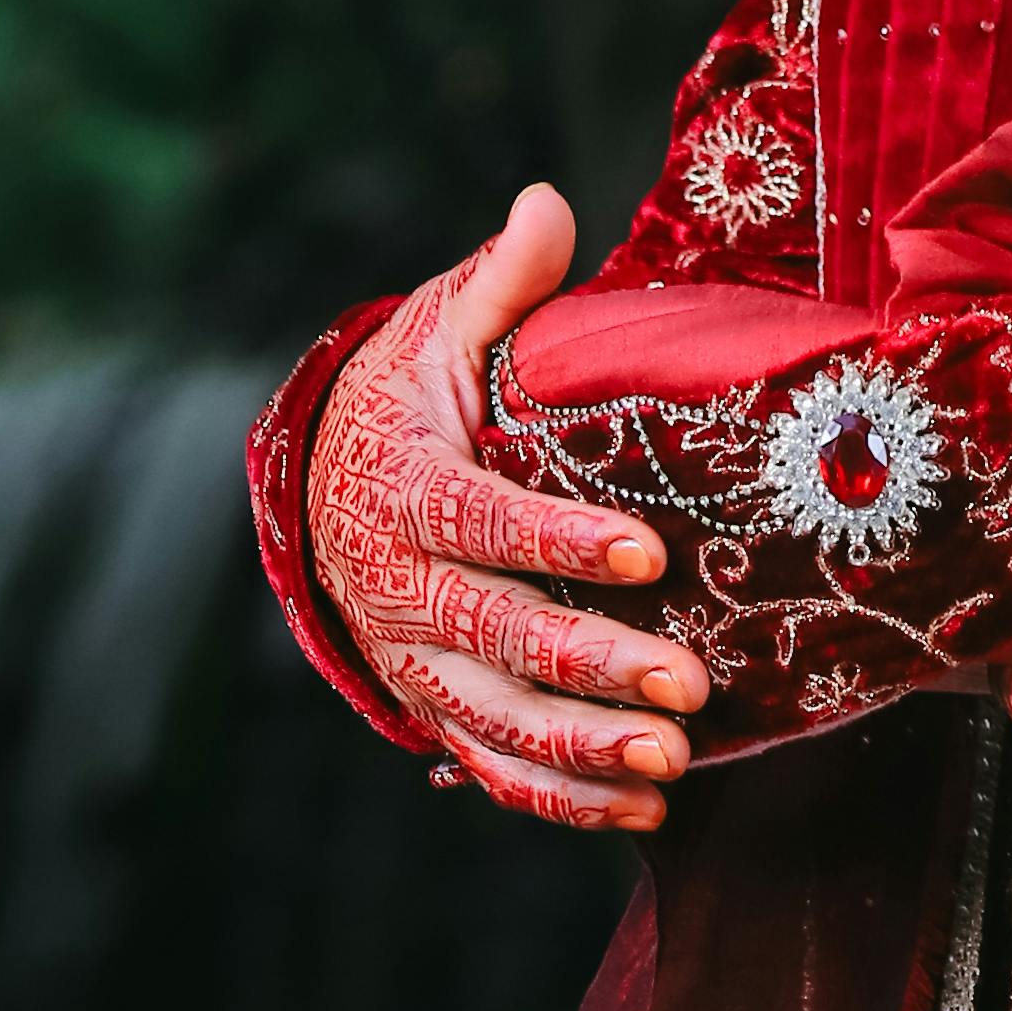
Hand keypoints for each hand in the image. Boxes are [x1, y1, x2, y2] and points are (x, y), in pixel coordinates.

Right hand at [306, 184, 710, 828]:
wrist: (325, 486)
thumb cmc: (412, 397)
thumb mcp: (443, 329)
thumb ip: (501, 281)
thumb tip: (548, 203)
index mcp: (407, 487)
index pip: (480, 520)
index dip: (557, 540)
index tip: (644, 550)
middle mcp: (400, 586)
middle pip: (496, 637)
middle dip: (592, 663)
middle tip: (686, 683)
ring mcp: (415, 658)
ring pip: (495, 717)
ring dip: (584, 747)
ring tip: (673, 761)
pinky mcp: (435, 704)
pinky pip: (492, 763)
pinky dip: (560, 796)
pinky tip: (644, 807)